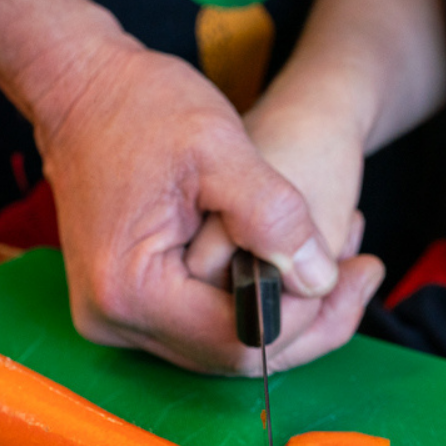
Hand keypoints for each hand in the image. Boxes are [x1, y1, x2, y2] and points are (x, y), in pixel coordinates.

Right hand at [37, 38, 353, 372]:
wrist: (80, 88)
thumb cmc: (142, 106)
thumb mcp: (219, 147)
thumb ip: (273, 216)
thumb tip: (319, 281)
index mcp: (131, 290)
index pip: (238, 339)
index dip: (305, 317)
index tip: (352, 274)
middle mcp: (117, 320)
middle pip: (234, 356)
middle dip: (308, 323)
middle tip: (365, 277)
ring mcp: (119, 317)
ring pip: (226, 347)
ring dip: (288, 317)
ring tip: (343, 272)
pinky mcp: (130, 305)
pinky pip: (207, 326)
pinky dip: (256, 305)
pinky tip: (295, 272)